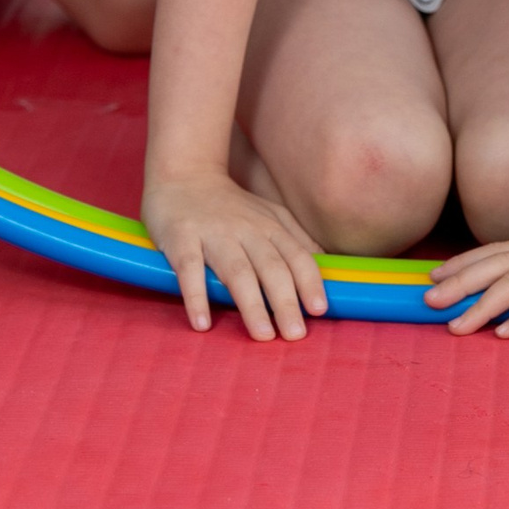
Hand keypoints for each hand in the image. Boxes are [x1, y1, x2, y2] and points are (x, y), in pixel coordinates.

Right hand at [140, 172, 329, 340]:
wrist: (183, 174)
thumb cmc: (231, 206)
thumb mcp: (269, 214)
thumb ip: (296, 239)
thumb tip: (327, 266)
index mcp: (270, 226)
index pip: (297, 256)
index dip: (309, 282)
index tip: (319, 310)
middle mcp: (246, 230)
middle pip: (271, 267)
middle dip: (286, 301)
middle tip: (295, 334)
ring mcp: (213, 234)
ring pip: (236, 271)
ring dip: (251, 304)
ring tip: (263, 335)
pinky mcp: (181, 238)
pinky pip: (189, 269)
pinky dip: (196, 296)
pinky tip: (202, 323)